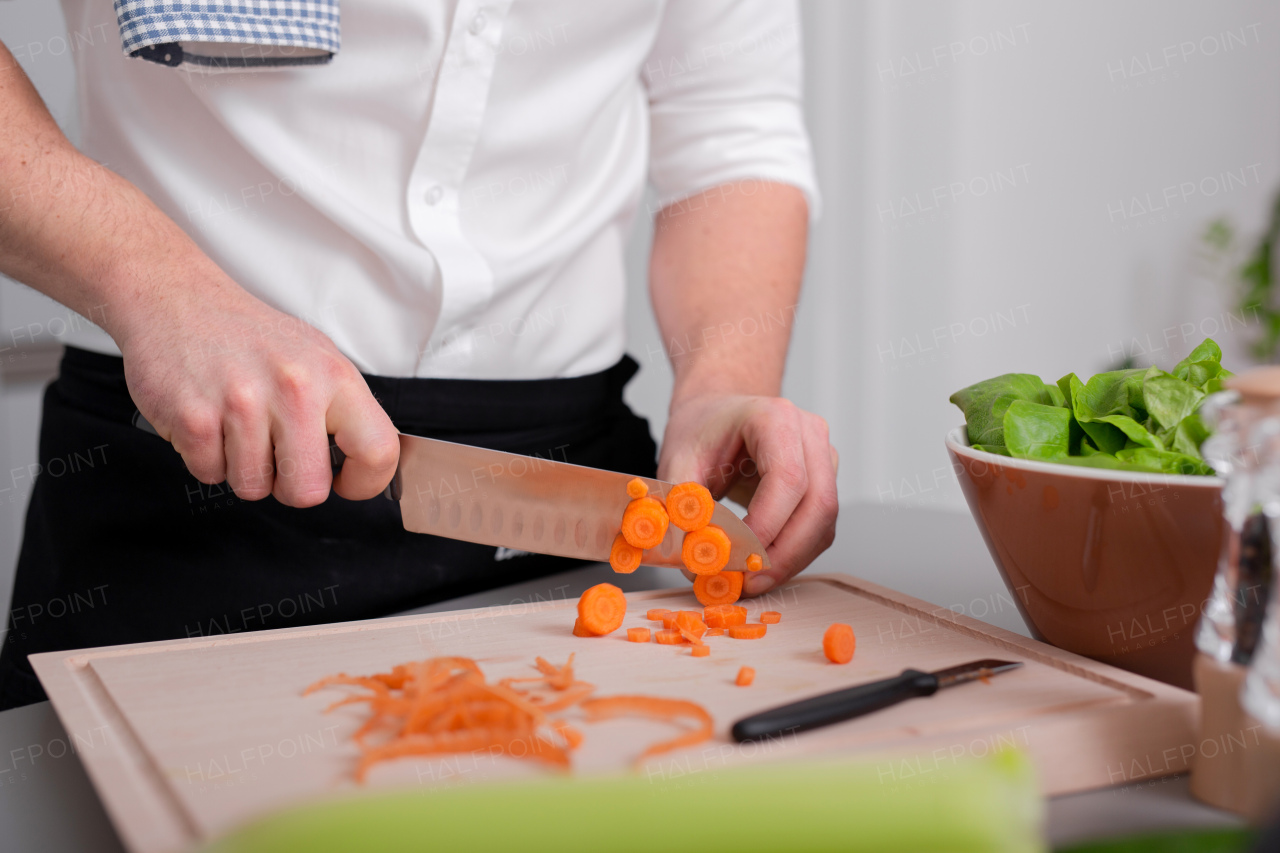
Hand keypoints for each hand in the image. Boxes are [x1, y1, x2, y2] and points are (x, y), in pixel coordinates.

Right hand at [118, 278, 398, 506]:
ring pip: (253, 487)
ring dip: (242, 468)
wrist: (175, 297)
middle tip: (276, 456)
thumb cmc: (248, 335)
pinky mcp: (193, 417)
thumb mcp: (315, 356)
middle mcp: (294, 388)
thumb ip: (341, 409)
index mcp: (334, 375)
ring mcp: (242, 403)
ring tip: (235, 427)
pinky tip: (208, 421)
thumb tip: (363, 462)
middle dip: (289, 485)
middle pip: (308, 491)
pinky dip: (205, 457)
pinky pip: (208, 474)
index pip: (377, 450)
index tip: (345, 481)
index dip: (364, 482)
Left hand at [657, 393, 838, 595]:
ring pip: (824, 522)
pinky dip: (794, 554)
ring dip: (791, 560)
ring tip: (752, 581)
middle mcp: (809, 434)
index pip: (788, 478)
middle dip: (784, 554)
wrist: (715, 413)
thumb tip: (693, 558)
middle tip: (748, 583)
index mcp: (775, 418)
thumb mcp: (677, 462)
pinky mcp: (824, 482)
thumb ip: (682, 507)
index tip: (740, 558)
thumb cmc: (701, 430)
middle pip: (818, 504)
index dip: (768, 525)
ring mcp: (822, 458)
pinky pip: (820, 528)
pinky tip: (765, 567)